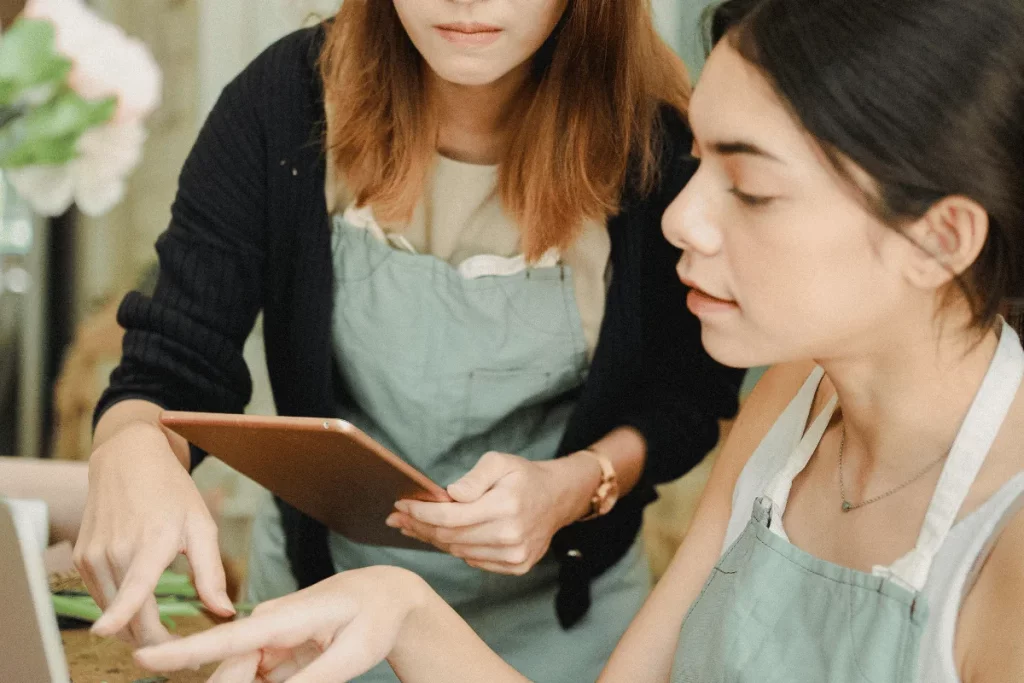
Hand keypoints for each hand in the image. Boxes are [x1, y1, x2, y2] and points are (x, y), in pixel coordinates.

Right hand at [74, 421, 234, 644]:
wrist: (128, 459)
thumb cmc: (172, 492)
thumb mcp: (202, 526)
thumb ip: (210, 573)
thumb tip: (224, 612)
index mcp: (152, 542)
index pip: (132, 586)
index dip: (119, 615)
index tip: (106, 634)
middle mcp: (116, 550)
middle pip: (127, 617)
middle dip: (153, 640)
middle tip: (179, 643)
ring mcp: (93, 555)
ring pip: (111, 612)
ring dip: (134, 628)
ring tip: (163, 629)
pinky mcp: (81, 558)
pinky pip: (100, 596)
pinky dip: (118, 609)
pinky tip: (138, 605)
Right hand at [134, 567, 428, 682]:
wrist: (386, 594)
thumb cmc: (374, 618)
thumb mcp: (352, 654)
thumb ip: (310, 680)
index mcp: (286, 617)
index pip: (226, 639)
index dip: (184, 652)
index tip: (143, 658)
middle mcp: (268, 624)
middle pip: (232, 672)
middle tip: (301, 665)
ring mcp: (269, 635)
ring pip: (242, 678)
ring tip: (311, 657)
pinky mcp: (275, 646)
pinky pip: (258, 678)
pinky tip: (304, 666)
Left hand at [386, 451, 599, 574]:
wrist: (557, 498)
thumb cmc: (523, 477)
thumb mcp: (500, 462)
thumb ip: (475, 477)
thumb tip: (450, 494)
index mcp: (505, 506)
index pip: (450, 516)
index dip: (421, 512)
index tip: (401, 505)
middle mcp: (510, 536)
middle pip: (450, 537)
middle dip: (419, 526)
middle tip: (397, 518)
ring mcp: (514, 555)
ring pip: (459, 552)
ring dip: (433, 539)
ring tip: (413, 527)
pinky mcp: (516, 566)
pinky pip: (474, 561)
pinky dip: (456, 549)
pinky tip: (443, 536)